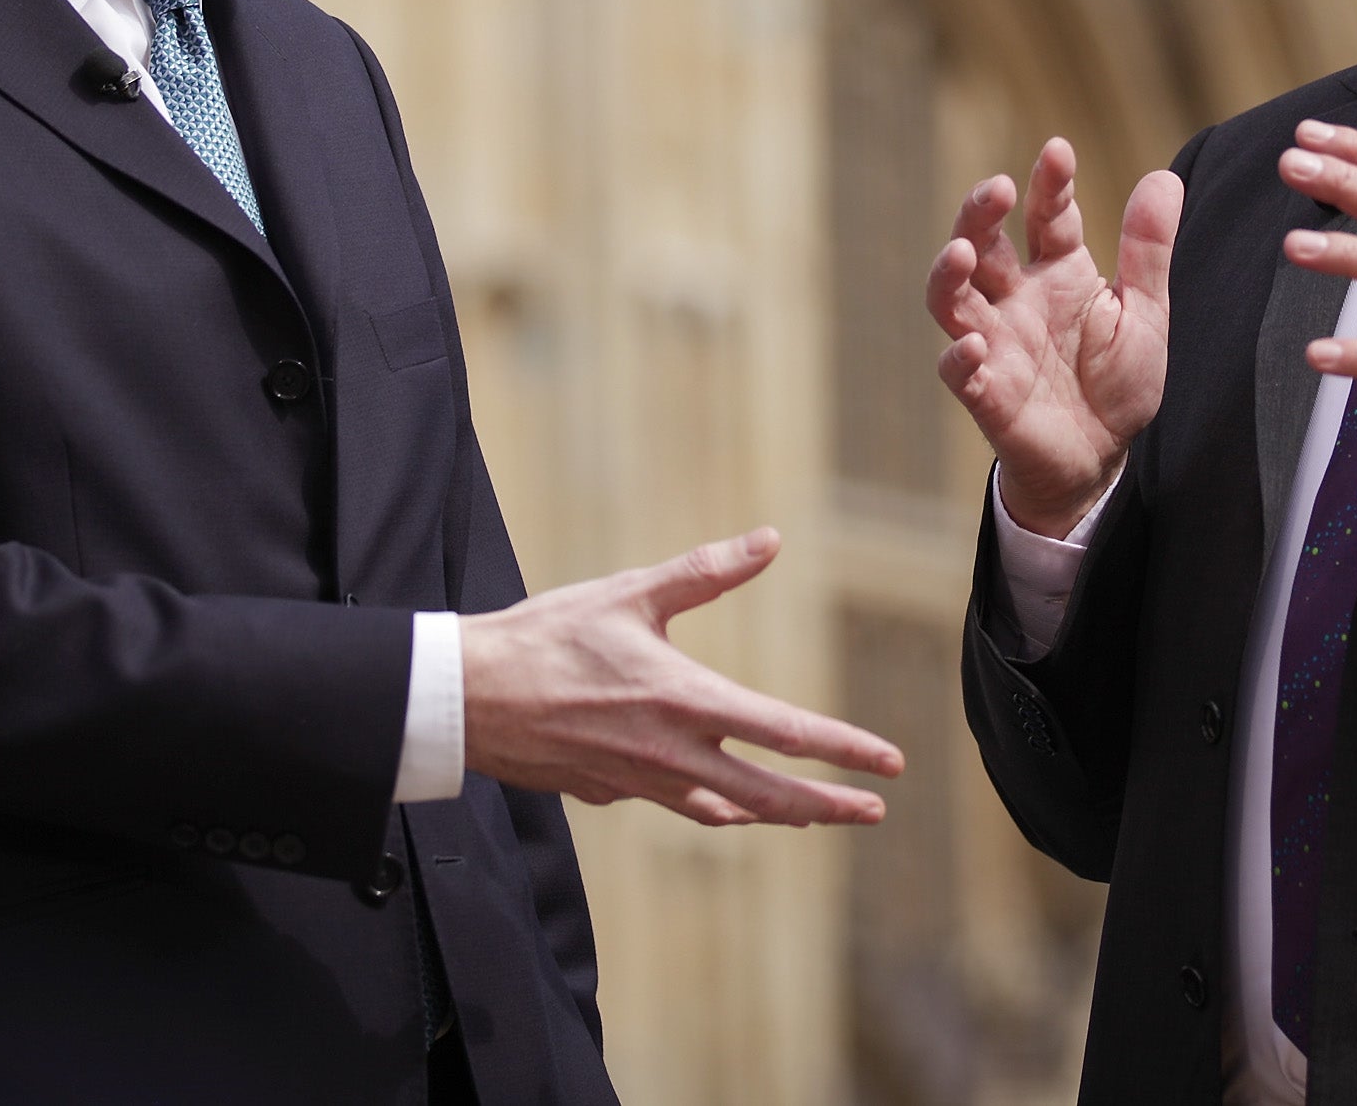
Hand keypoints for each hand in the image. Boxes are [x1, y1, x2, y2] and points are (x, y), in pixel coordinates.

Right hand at [459, 528, 902, 826]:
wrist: (467, 698)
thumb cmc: (546, 639)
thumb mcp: (629, 593)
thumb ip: (705, 572)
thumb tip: (769, 541)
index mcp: (686, 701)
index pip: (786, 733)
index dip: (846, 751)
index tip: (889, 765)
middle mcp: (673, 755)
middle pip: (770, 795)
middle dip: (828, 806)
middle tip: (874, 811)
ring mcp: (642, 783)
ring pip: (727, 810)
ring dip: (777, 815)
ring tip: (813, 816)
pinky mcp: (611, 793)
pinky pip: (678, 806)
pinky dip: (716, 807)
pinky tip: (724, 800)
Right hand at [926, 137, 1182, 535]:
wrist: (1102, 456)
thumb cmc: (1117, 382)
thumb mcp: (1144, 313)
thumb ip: (1148, 250)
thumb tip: (1166, 176)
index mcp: (1058, 273)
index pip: (1048, 217)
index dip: (1049, 184)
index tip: (1057, 152)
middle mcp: (1017, 299)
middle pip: (982, 244)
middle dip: (980, 214)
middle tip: (995, 188)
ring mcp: (997, 343)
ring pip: (952, 299)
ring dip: (949, 274)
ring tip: (961, 252)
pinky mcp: (987, 393)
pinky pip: (960, 371)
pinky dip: (960, 358)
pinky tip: (974, 345)